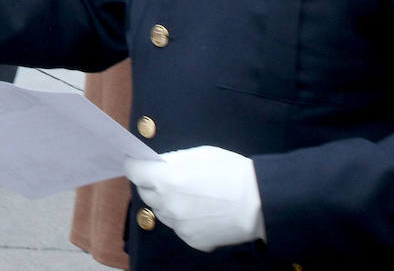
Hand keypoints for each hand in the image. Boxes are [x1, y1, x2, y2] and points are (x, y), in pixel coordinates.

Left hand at [125, 146, 264, 252]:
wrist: (260, 203)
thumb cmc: (232, 172)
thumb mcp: (199, 154)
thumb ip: (172, 161)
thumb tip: (156, 165)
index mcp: (166, 179)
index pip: (134, 171)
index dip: (135, 164)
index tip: (137, 163)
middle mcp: (168, 204)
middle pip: (145, 192)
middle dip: (152, 183)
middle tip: (167, 178)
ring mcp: (179, 225)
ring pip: (161, 211)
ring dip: (167, 202)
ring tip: (191, 195)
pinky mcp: (192, 239)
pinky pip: (179, 227)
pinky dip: (184, 219)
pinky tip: (202, 211)